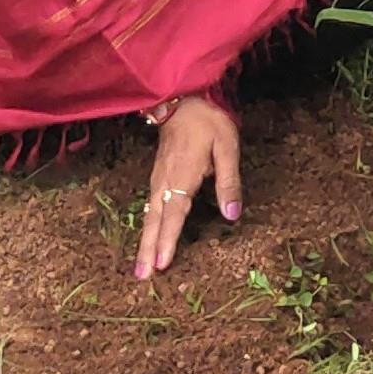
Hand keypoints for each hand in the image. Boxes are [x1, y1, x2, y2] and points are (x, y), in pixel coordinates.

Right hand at [133, 95, 241, 280]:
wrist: (185, 96)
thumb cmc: (209, 121)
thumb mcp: (227, 147)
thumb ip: (229, 181)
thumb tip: (232, 215)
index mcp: (183, 176)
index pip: (174, 215)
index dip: (168, 240)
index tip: (161, 264)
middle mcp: (165, 180)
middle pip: (155, 220)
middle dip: (147, 249)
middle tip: (142, 277)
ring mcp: (158, 177)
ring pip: (149, 214)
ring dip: (144, 240)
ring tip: (140, 266)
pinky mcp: (158, 174)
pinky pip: (150, 205)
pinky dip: (147, 224)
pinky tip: (147, 235)